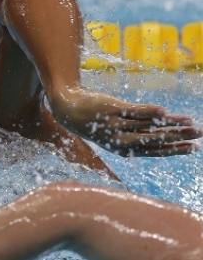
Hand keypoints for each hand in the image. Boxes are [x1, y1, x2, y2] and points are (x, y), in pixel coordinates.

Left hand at [49, 87, 201, 156]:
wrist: (69, 108)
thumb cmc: (96, 121)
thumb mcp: (116, 131)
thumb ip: (137, 132)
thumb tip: (163, 130)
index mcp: (122, 149)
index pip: (153, 151)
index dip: (173, 150)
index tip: (193, 148)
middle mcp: (120, 139)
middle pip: (154, 140)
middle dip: (179, 137)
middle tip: (199, 133)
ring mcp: (116, 125)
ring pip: (147, 126)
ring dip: (170, 124)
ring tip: (190, 121)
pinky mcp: (111, 110)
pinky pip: (133, 112)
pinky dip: (148, 112)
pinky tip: (164, 112)